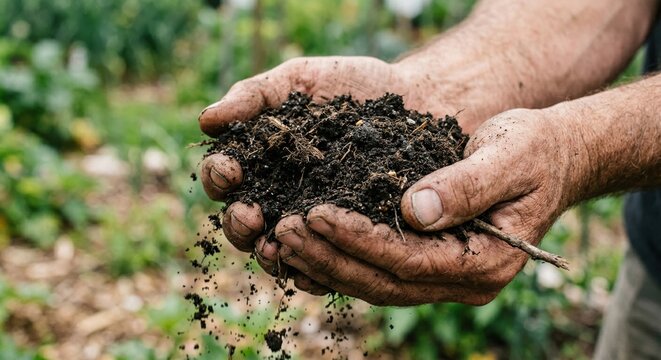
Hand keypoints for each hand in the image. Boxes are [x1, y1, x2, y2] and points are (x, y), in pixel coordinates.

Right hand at [199, 56, 452, 291]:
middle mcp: (279, 197)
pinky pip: (325, 264)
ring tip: (273, 248)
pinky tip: (313, 270)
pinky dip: (313, 271)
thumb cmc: (352, 86)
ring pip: (279, 250)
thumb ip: (254, 97)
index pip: (225, 177)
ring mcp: (312, 222)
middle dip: (239, 222)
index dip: (219, 175)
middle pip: (243, 222)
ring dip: (269, 253)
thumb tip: (205, 122)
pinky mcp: (346, 239)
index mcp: (260, 162)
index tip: (230, 170)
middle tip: (249, 216)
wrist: (416, 99)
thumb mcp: (300, 81)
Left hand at [256, 109, 577, 304]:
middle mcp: (462, 280)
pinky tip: (305, 243)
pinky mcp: (427, 262)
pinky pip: (376, 270)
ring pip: (374, 282)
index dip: (359, 240)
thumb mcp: (512, 154)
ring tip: (281, 238)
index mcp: (486, 262)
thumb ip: (469, 184)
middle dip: (330, 258)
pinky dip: (338, 260)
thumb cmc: (535, 150)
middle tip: (284, 231)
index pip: (409, 260)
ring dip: (325, 263)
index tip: (316, 215)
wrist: (551, 158)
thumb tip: (415, 210)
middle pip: (384, 281)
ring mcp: (444, 276)